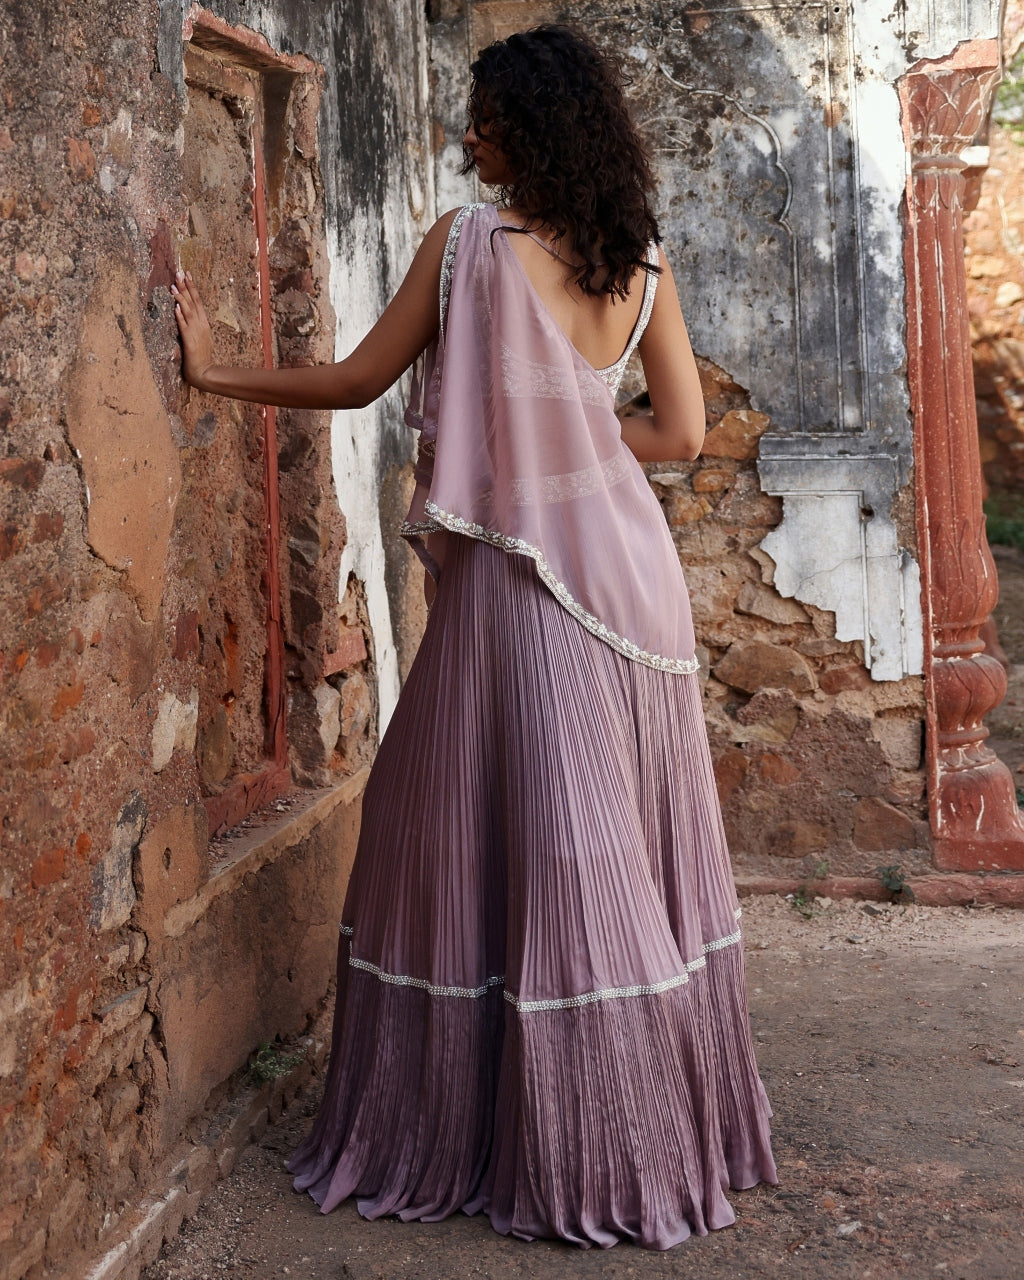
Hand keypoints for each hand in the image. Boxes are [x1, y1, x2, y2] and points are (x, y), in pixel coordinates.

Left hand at [171, 270, 214, 389]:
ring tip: (174, 285)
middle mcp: (201, 325)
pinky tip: (175, 306)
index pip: (198, 302)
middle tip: (180, 272)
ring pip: (188, 310)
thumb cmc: (201, 358)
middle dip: (187, 286)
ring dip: (181, 297)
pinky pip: (184, 326)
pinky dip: (180, 316)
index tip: (187, 275)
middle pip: (193, 302)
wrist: (205, 373)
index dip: (192, 287)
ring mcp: (195, 332)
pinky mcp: (189, 341)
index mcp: (204, 323)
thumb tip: (184, 313)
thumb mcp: (200, 339)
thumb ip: (194, 326)